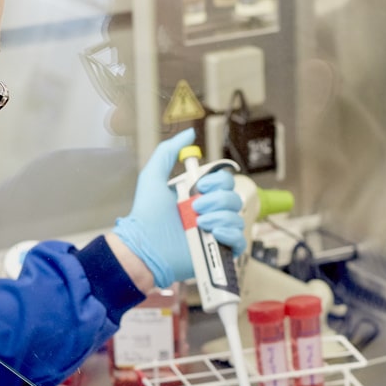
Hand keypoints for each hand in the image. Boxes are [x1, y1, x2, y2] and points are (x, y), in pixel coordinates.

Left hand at [113, 129, 245, 288]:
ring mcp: (215, 231)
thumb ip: (168, 151)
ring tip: (198, 225)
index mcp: (199, 195)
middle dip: (216, 200)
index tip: (200, 186)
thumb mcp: (152, 176)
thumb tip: (189, 134)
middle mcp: (209, 212)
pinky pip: (239, 239)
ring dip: (219, 217)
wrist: (145, 246)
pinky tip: (213, 234)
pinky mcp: (219, 251)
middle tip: (195, 208)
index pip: (224, 181)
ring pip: (236, 217)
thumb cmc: (145, 215)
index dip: (217, 182)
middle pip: (234, 197)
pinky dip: (229, 234)